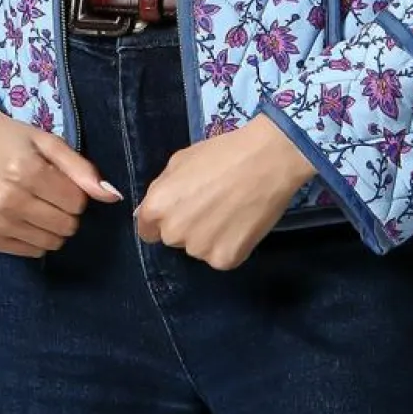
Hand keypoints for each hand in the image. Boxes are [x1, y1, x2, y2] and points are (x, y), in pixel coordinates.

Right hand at [0, 104, 123, 257]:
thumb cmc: (10, 139)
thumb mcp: (48, 142)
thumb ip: (81, 169)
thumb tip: (112, 196)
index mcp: (24, 171)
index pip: (77, 203)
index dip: (76, 191)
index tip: (61, 179)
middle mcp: (7, 200)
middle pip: (66, 226)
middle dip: (67, 210)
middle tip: (50, 191)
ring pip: (51, 243)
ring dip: (52, 226)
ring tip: (36, 202)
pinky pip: (31, 252)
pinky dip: (34, 236)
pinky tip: (23, 215)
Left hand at [133, 112, 318, 269]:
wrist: (266, 160)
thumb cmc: (222, 153)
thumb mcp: (180, 161)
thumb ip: (162, 189)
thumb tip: (148, 212)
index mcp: (157, 207)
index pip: (147, 229)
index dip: (162, 219)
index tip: (180, 210)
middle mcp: (173, 233)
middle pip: (173, 239)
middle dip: (186, 226)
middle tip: (210, 205)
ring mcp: (200, 250)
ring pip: (198, 248)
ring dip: (208, 236)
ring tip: (229, 211)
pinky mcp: (226, 260)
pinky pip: (221, 256)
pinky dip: (230, 244)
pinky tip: (241, 223)